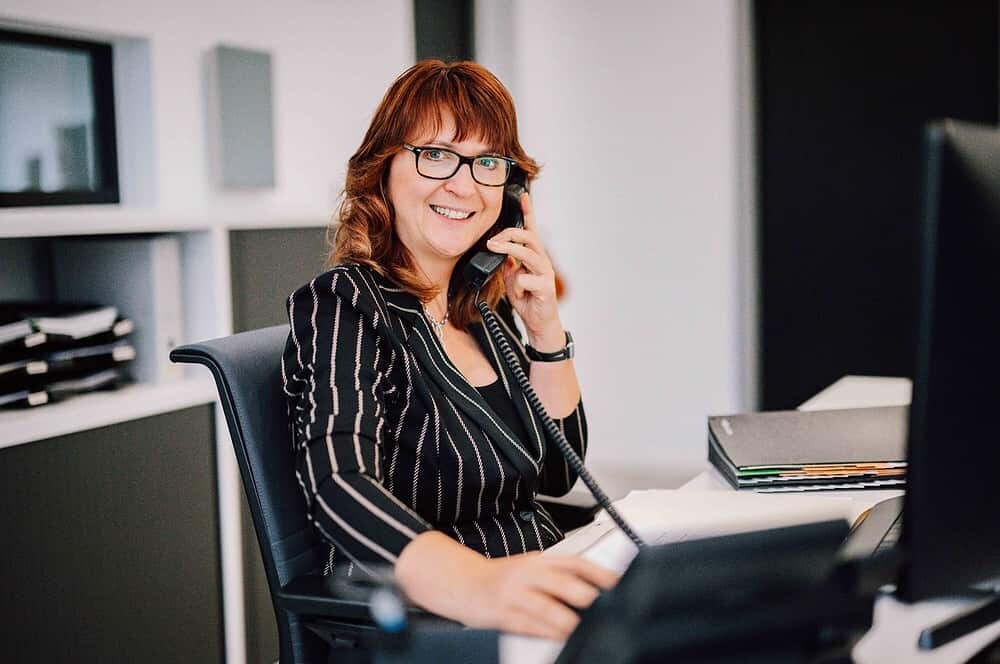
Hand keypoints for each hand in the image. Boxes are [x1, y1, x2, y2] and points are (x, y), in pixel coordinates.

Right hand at [460, 551, 618, 639]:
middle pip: (563, 583)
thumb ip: (560, 576)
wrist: (463, 581)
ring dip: (568, 620)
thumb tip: (597, 589)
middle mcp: (528, 573)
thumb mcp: (532, 568)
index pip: (575, 562)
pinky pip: (526, 625)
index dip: (600, 574)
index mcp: (540, 561)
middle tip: (606, 610)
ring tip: (584, 628)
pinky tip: (558, 637)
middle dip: (587, 598)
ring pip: (546, 607)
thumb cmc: (502, 578)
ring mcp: (513, 593)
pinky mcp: (500, 613)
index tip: (619, 586)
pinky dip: (544, 632)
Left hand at [486, 193, 563, 348]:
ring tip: (494, 248)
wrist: (539, 324)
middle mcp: (542, 261)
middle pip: (529, 238)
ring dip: (509, 249)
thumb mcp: (512, 279)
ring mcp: (545, 274)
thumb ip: (508, 264)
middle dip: (509, 233)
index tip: (523, 196)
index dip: (528, 213)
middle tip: (491, 239)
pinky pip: (527, 279)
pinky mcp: (545, 288)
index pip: (531, 231)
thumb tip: (501, 252)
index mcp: (533, 257)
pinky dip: (517, 285)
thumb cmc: (527, 299)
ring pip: (529, 254)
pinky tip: (518, 293)